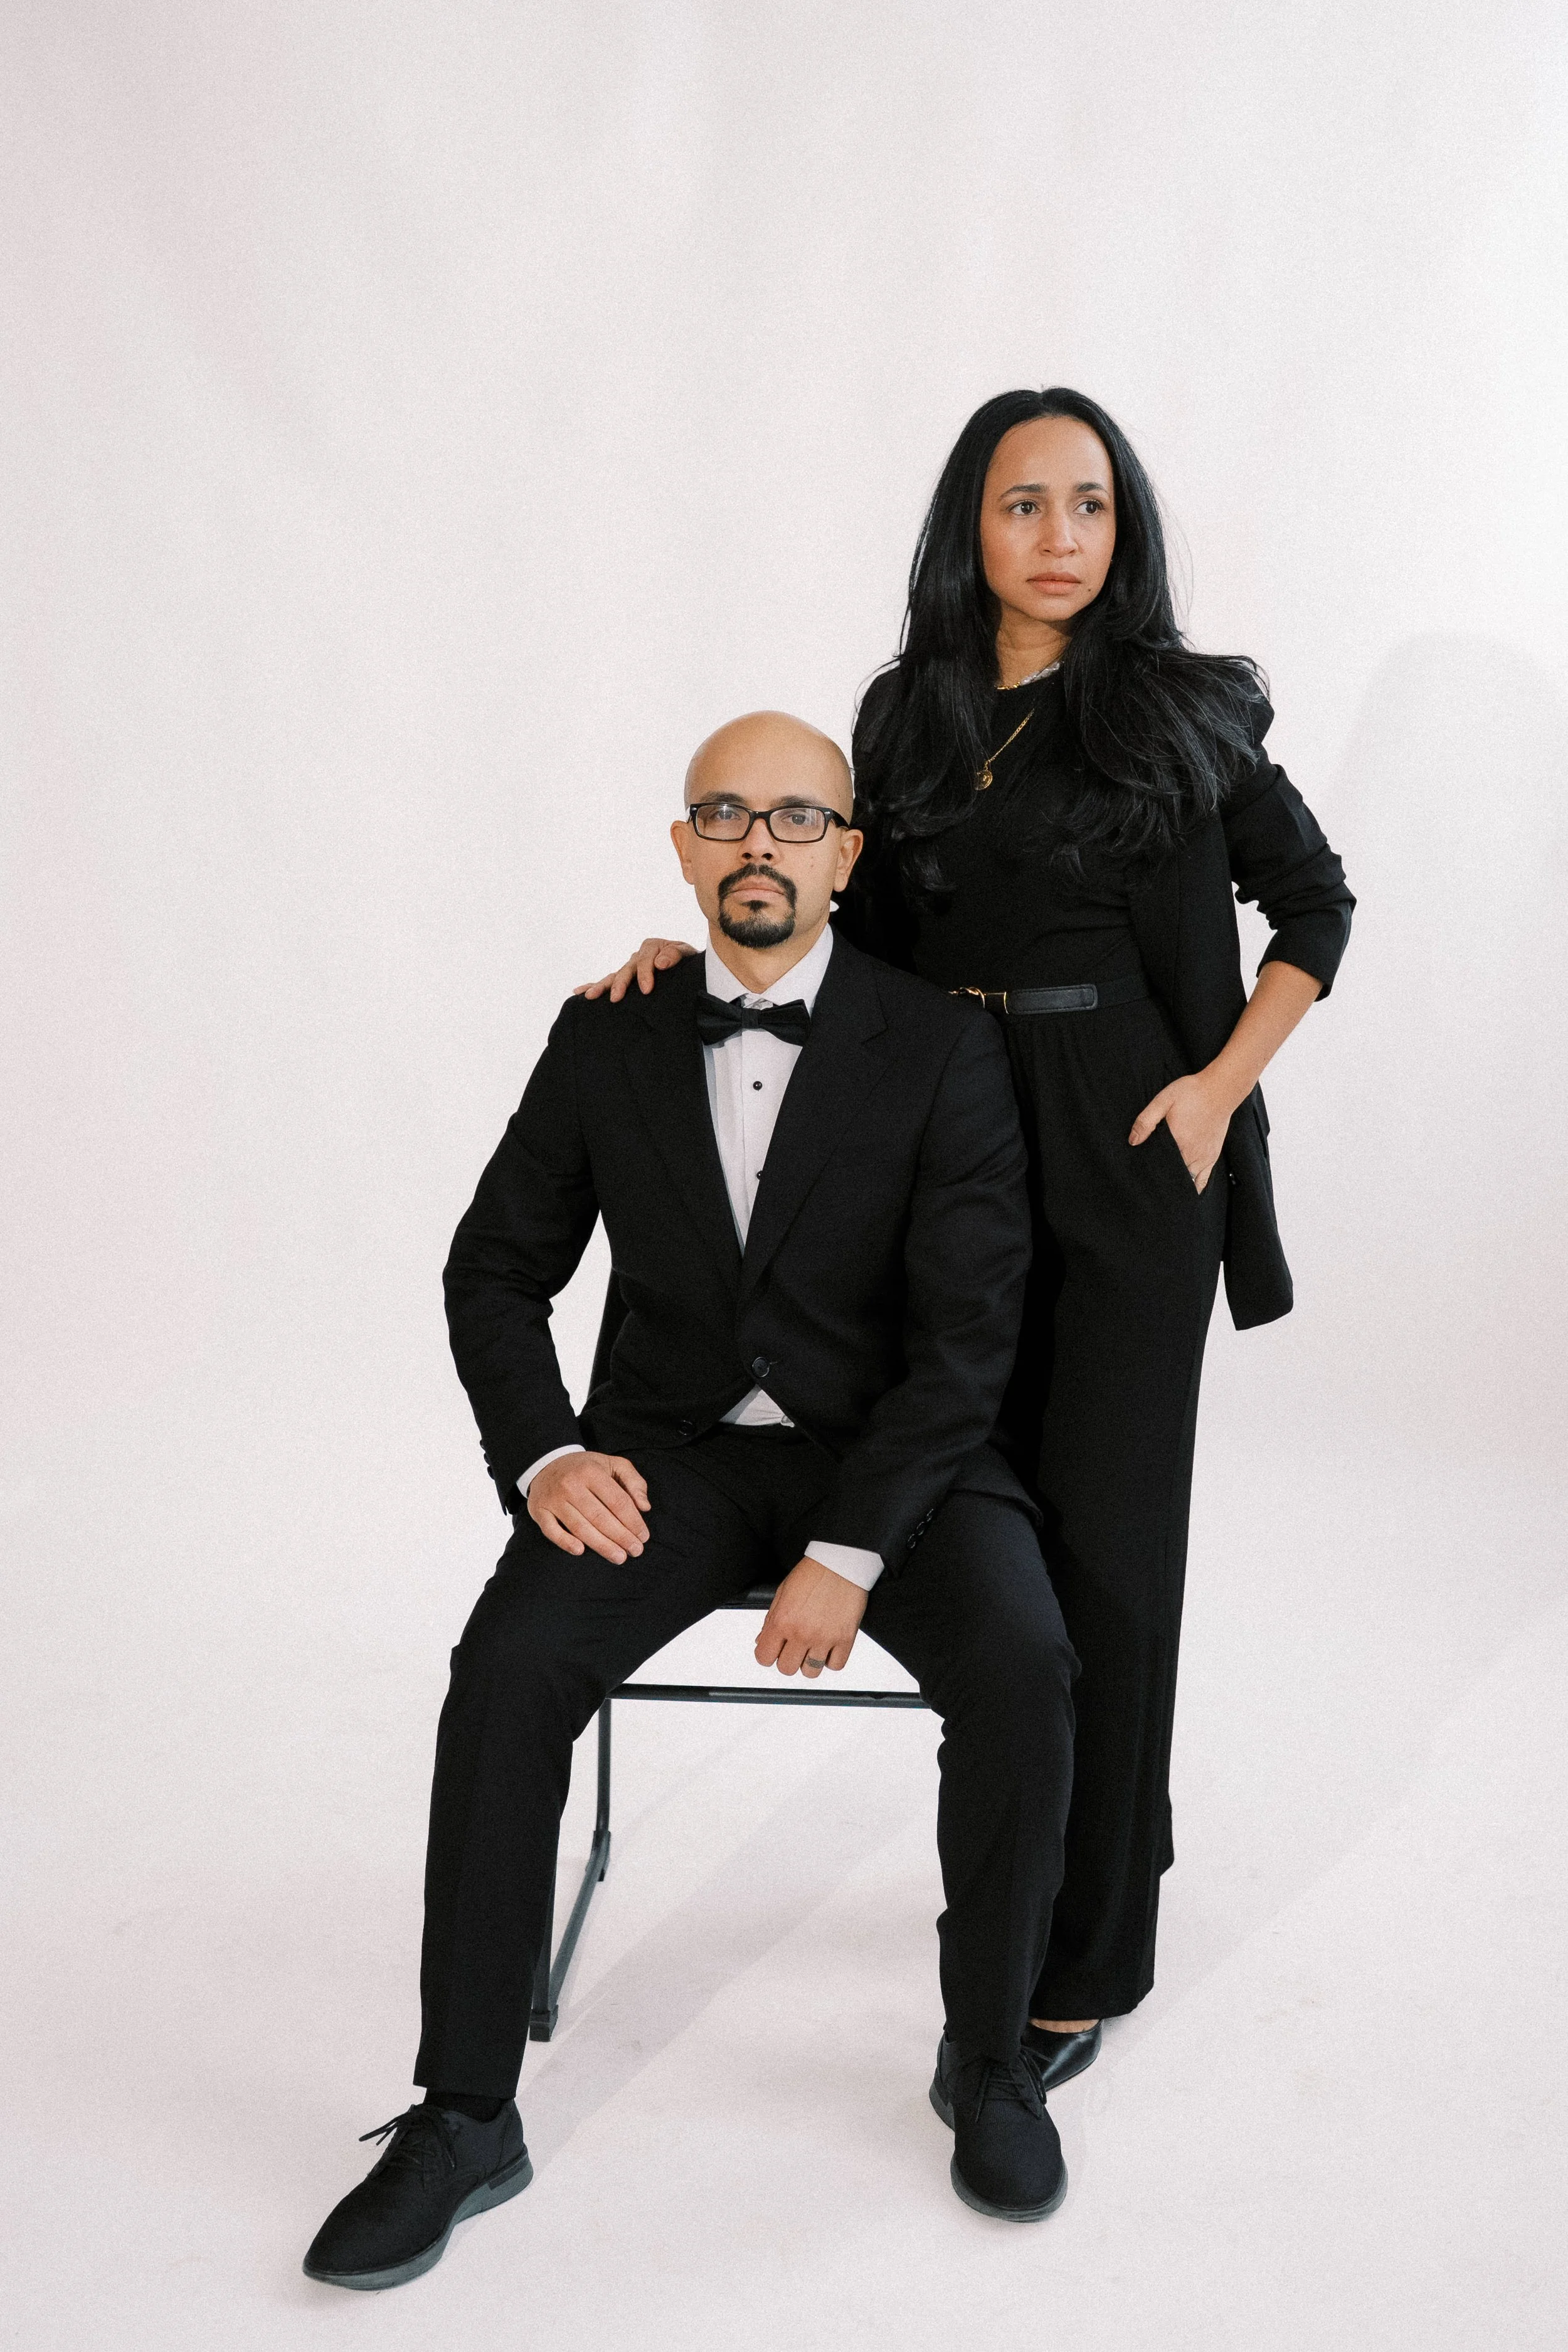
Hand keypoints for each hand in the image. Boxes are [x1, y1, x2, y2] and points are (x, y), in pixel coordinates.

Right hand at [528, 1452, 649, 1562]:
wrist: (547, 1463)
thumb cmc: (586, 1468)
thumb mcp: (612, 1464)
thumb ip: (633, 1481)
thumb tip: (645, 1507)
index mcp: (591, 1472)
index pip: (617, 1501)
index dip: (633, 1521)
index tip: (643, 1536)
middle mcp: (571, 1485)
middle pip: (600, 1517)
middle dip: (621, 1537)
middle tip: (636, 1550)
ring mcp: (553, 1499)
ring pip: (580, 1527)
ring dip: (601, 1545)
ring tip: (619, 1557)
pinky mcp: (539, 1511)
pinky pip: (551, 1531)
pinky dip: (565, 1542)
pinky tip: (580, 1551)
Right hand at [574, 938, 699, 1002]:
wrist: (689, 968)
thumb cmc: (688, 961)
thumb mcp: (686, 953)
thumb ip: (674, 955)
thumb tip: (659, 963)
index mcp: (652, 947)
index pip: (645, 959)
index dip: (645, 974)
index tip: (647, 990)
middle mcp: (638, 956)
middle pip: (626, 969)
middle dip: (620, 983)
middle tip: (616, 998)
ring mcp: (631, 968)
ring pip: (614, 976)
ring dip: (602, 986)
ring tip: (591, 996)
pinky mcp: (627, 978)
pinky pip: (610, 981)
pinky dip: (595, 985)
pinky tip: (580, 992)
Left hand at [755, 1556, 868, 1677]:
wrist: (840, 1562)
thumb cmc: (812, 1573)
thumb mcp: (782, 1593)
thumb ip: (770, 1620)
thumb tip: (762, 1640)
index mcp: (782, 1621)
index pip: (764, 1657)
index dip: (767, 1654)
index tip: (773, 1650)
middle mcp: (802, 1633)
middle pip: (786, 1669)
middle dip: (788, 1659)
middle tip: (794, 1647)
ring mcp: (824, 1638)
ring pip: (810, 1673)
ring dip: (809, 1662)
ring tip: (812, 1647)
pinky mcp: (845, 1639)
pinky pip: (835, 1666)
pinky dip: (831, 1660)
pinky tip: (828, 1647)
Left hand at [1129, 1069, 1235, 1193]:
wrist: (1220, 1090)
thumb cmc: (1191, 1093)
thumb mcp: (1163, 1100)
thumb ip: (1146, 1121)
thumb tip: (1133, 1141)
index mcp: (1177, 1141)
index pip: (1159, 1166)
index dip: (1149, 1174)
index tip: (1141, 1177)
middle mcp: (1191, 1154)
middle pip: (1172, 1177)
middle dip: (1161, 1182)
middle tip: (1149, 1185)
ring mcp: (1204, 1158)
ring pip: (1187, 1182)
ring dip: (1176, 1185)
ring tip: (1165, 1189)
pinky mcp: (1212, 1157)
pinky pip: (1203, 1180)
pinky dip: (1194, 1187)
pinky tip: (1186, 1192)